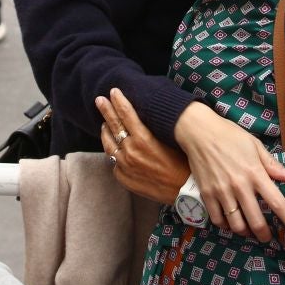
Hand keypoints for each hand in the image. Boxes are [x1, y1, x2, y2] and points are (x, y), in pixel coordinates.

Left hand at [97, 88, 189, 204]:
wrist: (184, 192)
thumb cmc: (184, 163)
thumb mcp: (169, 140)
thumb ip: (152, 129)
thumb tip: (143, 116)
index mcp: (143, 138)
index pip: (126, 113)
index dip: (119, 101)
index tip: (113, 92)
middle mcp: (131, 151)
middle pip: (113, 125)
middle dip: (106, 110)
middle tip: (99, 100)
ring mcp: (125, 166)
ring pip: (109, 144)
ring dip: (106, 132)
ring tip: (104, 124)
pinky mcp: (123, 178)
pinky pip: (114, 161)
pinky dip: (114, 152)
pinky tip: (115, 148)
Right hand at [174, 102, 284, 243]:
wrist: (199, 132)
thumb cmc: (230, 135)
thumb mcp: (255, 145)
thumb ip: (272, 164)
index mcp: (256, 173)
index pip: (277, 203)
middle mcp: (240, 186)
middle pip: (256, 221)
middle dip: (265, 235)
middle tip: (267, 238)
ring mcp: (222, 192)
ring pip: (236, 225)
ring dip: (245, 232)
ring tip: (249, 231)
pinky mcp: (206, 194)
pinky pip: (218, 220)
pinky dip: (225, 226)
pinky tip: (230, 222)